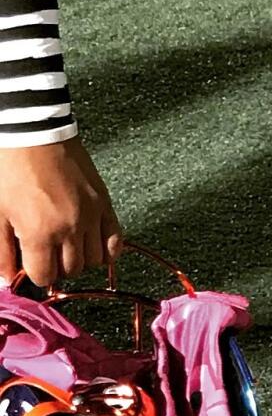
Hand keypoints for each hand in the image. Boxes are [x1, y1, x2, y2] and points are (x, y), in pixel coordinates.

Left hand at [0, 140, 120, 288]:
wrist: (34, 135)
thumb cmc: (9, 171)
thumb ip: (2, 252)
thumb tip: (10, 279)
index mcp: (40, 232)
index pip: (44, 277)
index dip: (34, 276)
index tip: (28, 267)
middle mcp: (71, 227)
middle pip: (71, 270)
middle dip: (56, 268)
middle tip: (43, 255)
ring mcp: (92, 214)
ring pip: (95, 259)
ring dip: (79, 259)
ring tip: (64, 248)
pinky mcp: (104, 202)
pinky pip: (115, 239)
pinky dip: (107, 250)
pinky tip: (91, 245)